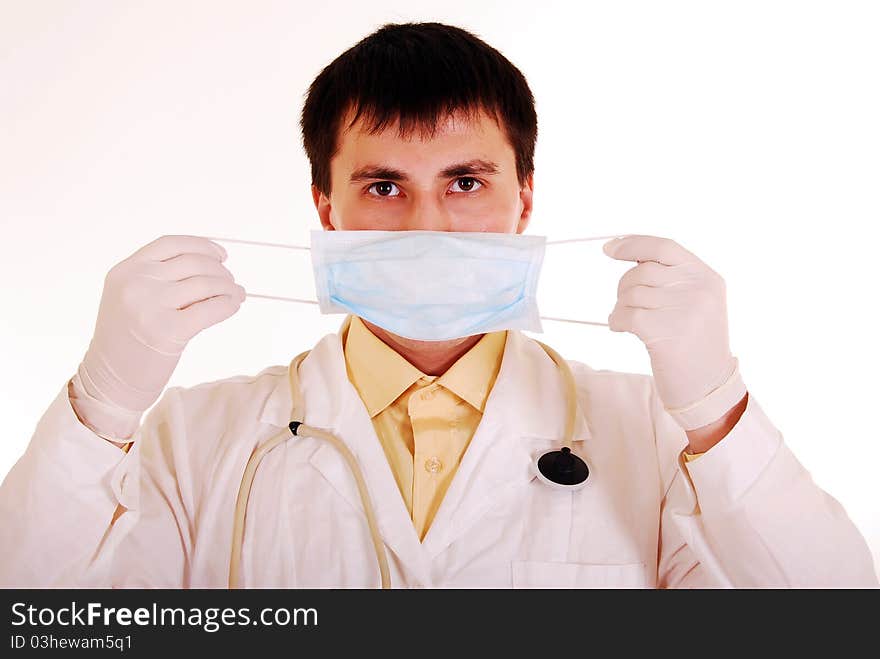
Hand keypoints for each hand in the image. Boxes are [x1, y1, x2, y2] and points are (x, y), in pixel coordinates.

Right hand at [72, 235, 245, 438]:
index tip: (221, 255)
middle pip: (194, 263)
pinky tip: (233, 306)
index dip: (202, 245)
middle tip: (231, 282)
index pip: (171, 244)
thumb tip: (211, 265)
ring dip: (228, 288)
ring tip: (237, 295)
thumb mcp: (129, 298)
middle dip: (220, 271)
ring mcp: (151, 306)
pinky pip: (211, 308)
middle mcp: (136, 284)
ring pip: (206, 284)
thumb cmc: (125, 342)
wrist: (108, 382)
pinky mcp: (169, 330)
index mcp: (125, 271)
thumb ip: (158, 278)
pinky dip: (228, 305)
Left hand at [603, 235, 746, 430]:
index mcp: (707, 277)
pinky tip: (621, 329)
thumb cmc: (694, 345)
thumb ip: (671, 278)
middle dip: (625, 286)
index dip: (633, 244)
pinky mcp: (665, 331)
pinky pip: (626, 314)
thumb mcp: (696, 303)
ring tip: (627, 321)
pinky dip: (617, 321)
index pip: (664, 247)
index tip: (609, 248)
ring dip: (621, 307)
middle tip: (626, 305)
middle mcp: (699, 289)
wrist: (708, 387)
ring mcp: (684, 309)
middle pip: (643, 271)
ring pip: (631, 293)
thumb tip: (626, 252)